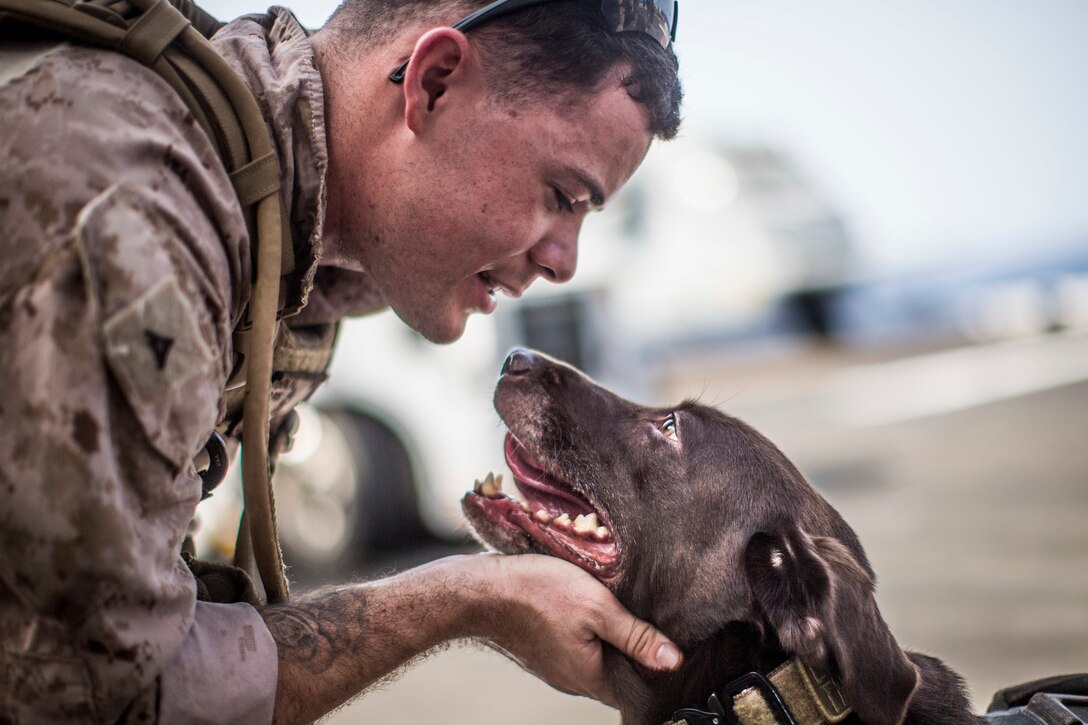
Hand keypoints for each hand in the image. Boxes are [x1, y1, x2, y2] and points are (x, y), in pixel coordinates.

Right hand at [455, 553, 682, 705]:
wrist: (481, 590)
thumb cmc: (539, 593)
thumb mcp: (597, 607)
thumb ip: (636, 636)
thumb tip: (673, 661)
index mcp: (591, 677)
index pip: (637, 687)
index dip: (655, 667)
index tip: (668, 641)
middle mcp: (572, 680)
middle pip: (616, 672)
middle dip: (632, 651)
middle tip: (647, 619)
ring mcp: (554, 667)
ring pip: (594, 658)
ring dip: (607, 639)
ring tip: (619, 608)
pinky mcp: (540, 650)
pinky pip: (573, 648)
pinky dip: (585, 633)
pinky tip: (585, 607)